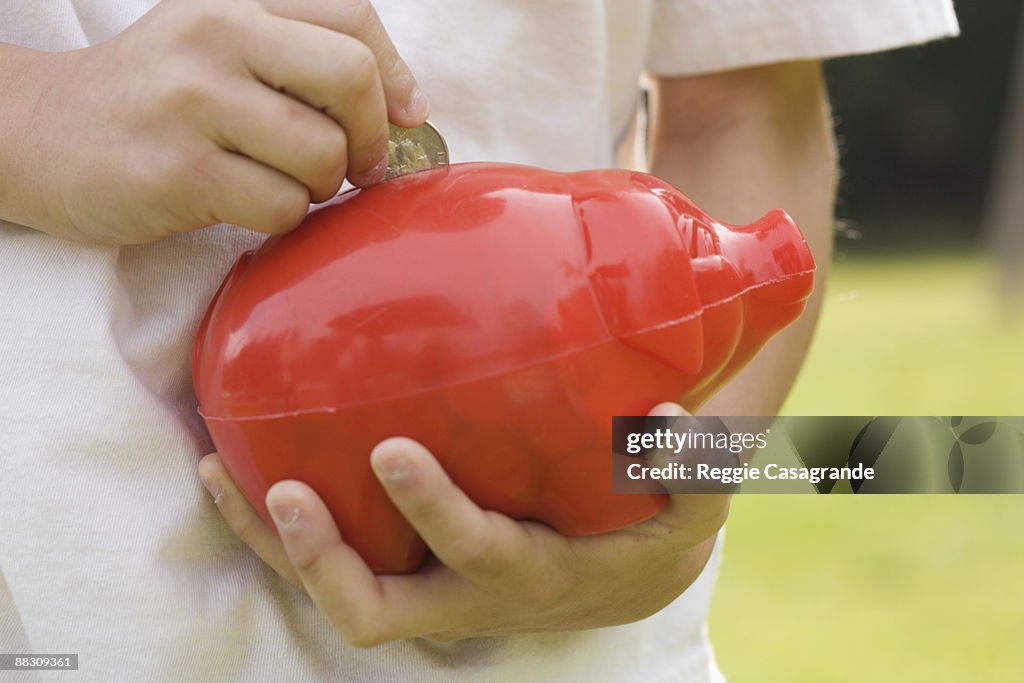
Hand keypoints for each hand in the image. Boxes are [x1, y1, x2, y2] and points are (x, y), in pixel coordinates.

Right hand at [8, 0, 427, 243]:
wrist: (41, 135)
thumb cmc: (156, 100)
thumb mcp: (222, 50)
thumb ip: (307, 60)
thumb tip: (412, 109)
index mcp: (234, 0)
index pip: (353, 17)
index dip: (396, 77)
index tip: (403, 117)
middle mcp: (214, 34)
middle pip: (351, 79)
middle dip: (370, 137)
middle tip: (356, 165)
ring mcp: (193, 101)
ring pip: (322, 155)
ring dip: (320, 186)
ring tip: (281, 182)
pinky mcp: (179, 171)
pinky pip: (282, 206)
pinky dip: (282, 218)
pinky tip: (245, 203)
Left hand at [197, 403, 729, 646]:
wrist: (621, 579)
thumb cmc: (650, 530)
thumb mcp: (690, 505)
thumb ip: (689, 465)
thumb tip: (662, 413)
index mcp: (535, 575)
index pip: (477, 554)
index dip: (433, 511)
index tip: (392, 448)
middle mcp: (467, 597)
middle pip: (375, 611)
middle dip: (323, 561)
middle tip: (288, 489)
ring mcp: (429, 591)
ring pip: (334, 590)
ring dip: (273, 541)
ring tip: (220, 470)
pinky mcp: (408, 570)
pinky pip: (333, 559)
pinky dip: (277, 527)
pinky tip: (238, 467)